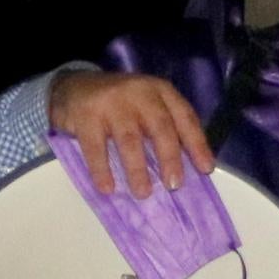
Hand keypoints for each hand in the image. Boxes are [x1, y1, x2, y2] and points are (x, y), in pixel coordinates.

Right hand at [48, 70, 214, 197]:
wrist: (73, 86)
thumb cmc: (120, 104)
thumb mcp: (147, 105)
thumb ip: (165, 127)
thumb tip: (186, 168)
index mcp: (160, 91)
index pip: (184, 116)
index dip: (197, 143)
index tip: (205, 169)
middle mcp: (139, 93)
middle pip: (159, 127)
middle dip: (169, 158)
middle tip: (174, 185)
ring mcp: (111, 102)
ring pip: (129, 139)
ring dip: (137, 169)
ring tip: (143, 193)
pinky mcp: (86, 114)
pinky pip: (95, 146)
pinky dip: (102, 169)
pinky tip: (107, 187)